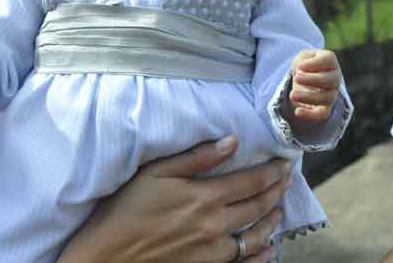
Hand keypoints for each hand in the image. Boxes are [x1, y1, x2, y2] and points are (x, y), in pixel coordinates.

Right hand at [59, 136, 289, 262]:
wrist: (105, 257)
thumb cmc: (125, 211)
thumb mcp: (155, 173)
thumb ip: (196, 157)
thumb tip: (232, 141)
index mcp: (205, 197)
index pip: (252, 180)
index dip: (273, 170)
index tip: (286, 161)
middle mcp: (215, 226)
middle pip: (259, 206)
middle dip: (277, 190)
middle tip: (288, 179)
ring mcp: (213, 253)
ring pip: (256, 236)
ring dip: (272, 221)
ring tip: (279, 210)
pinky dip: (261, 257)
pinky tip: (268, 250)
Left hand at [288, 49, 341, 121]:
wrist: (305, 80)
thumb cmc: (305, 65)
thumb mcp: (302, 58)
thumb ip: (302, 61)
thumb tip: (301, 70)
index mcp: (330, 62)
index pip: (329, 60)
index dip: (314, 63)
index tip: (300, 66)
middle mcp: (335, 78)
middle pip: (330, 80)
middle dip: (312, 79)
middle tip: (296, 78)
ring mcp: (331, 94)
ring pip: (325, 98)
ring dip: (308, 97)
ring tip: (292, 94)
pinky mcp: (325, 108)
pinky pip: (321, 115)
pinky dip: (310, 115)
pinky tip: (297, 112)